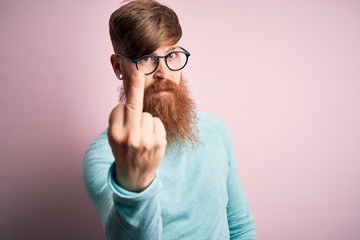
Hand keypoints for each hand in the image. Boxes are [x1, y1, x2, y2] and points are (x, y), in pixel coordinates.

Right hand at [108, 72, 166, 191]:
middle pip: (134, 106)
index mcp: (114, 134)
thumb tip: (129, 98)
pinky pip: (158, 122)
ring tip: (142, 137)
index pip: (120, 108)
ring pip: (148, 115)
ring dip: (145, 121)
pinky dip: (155, 127)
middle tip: (138, 72)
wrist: (134, 177)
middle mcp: (129, 137)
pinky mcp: (159, 143)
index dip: (124, 108)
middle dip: (135, 87)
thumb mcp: (114, 138)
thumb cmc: (123, 152)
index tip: (132, 78)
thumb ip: (119, 119)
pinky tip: (150, 139)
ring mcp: (145, 141)